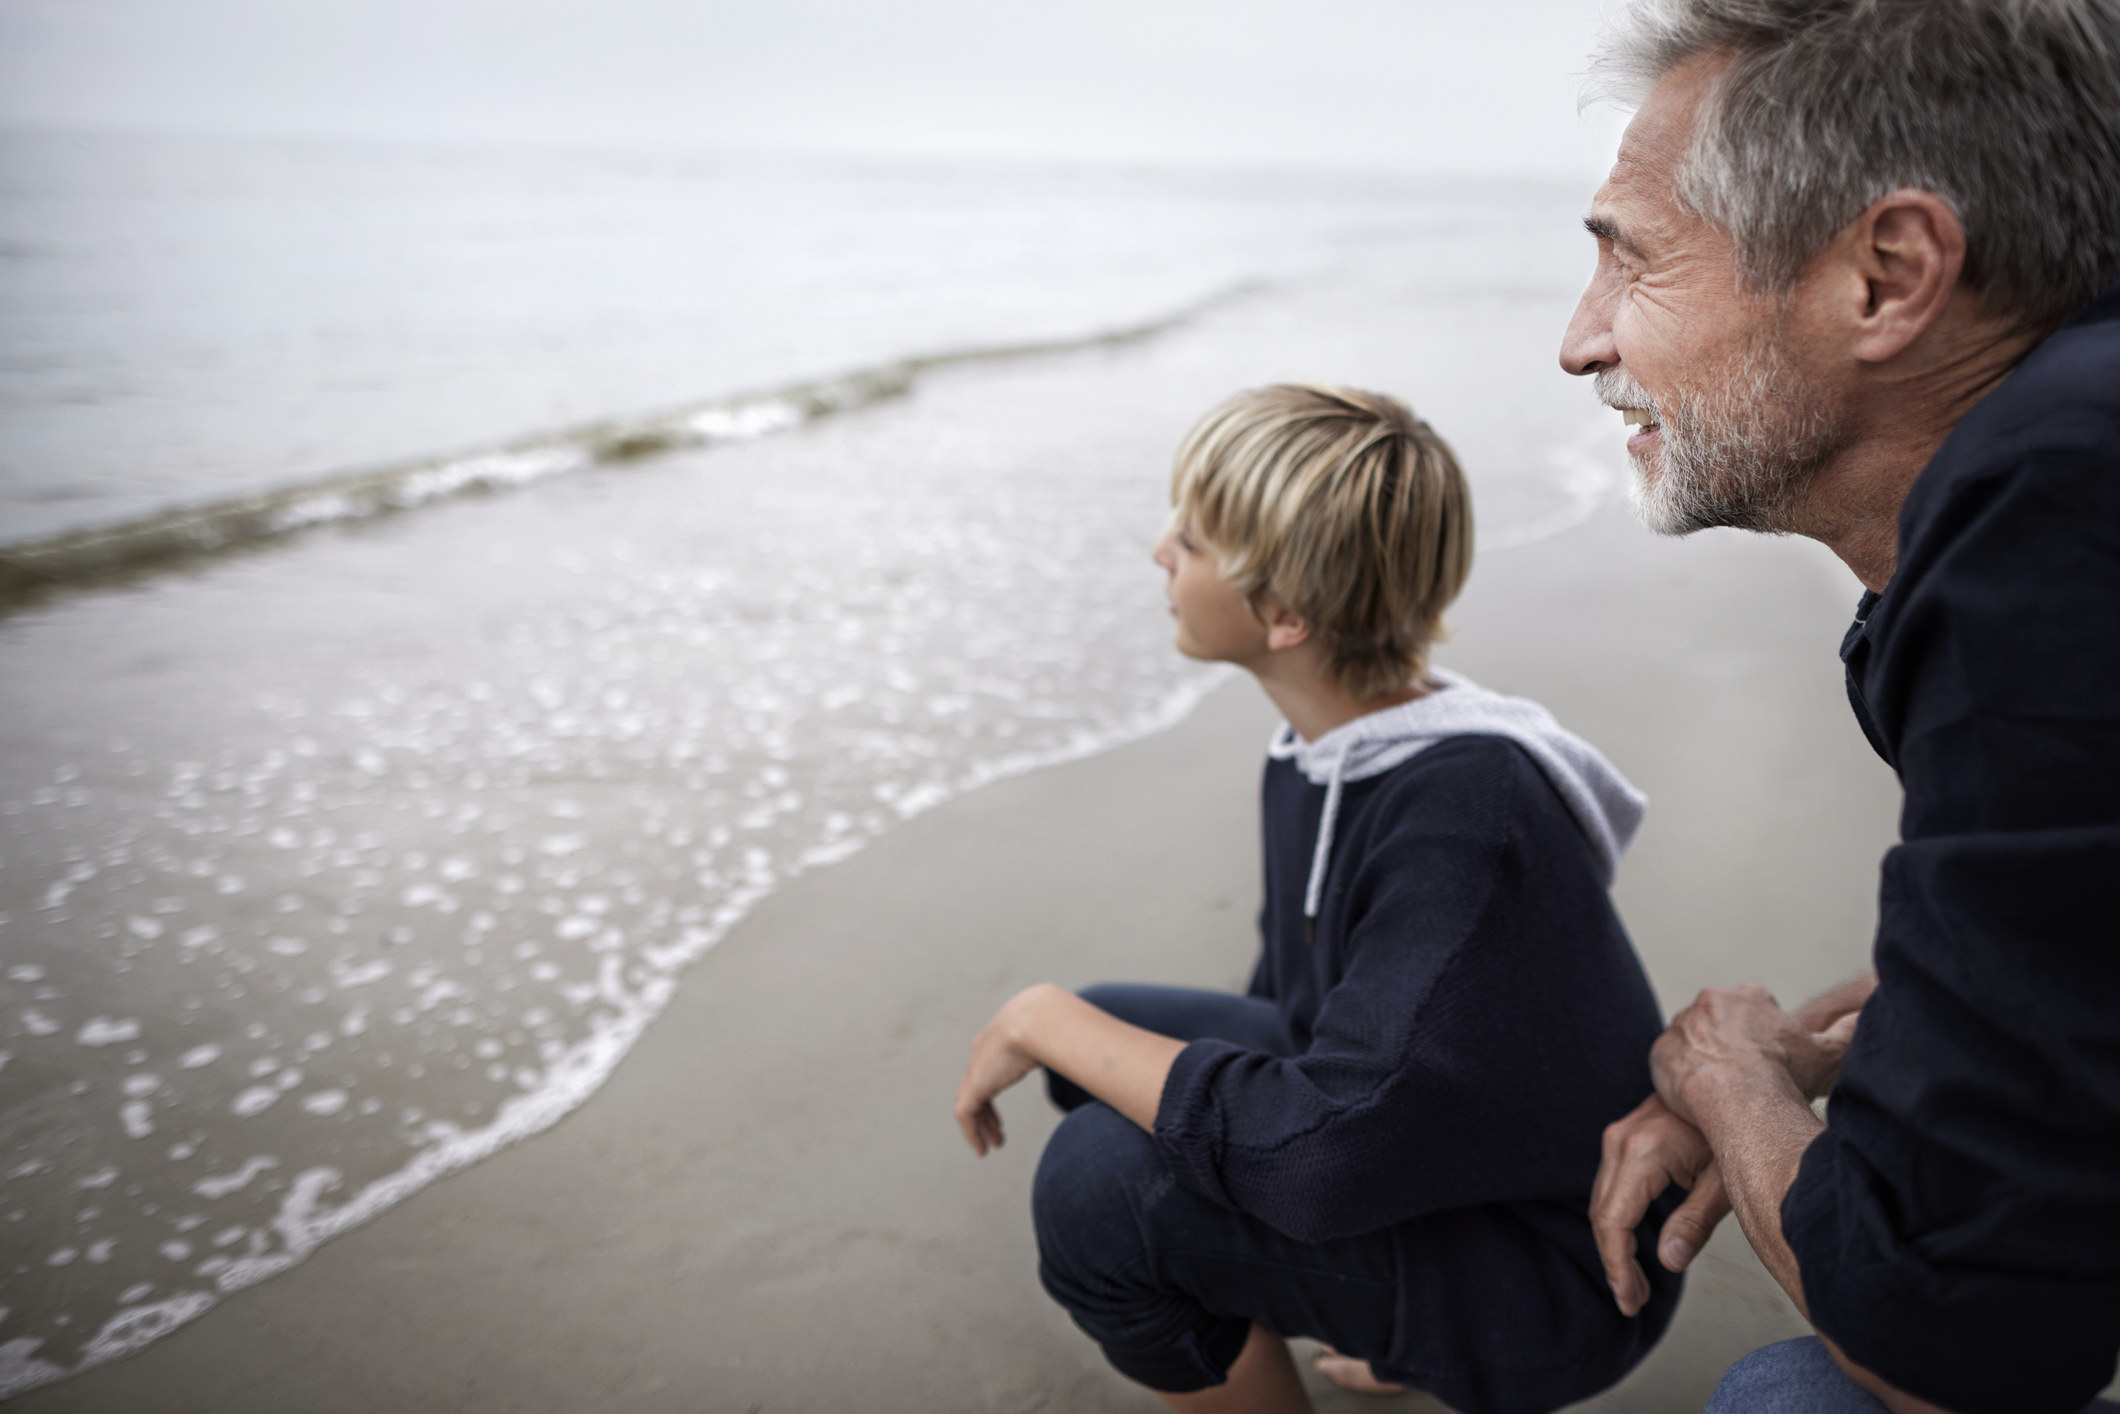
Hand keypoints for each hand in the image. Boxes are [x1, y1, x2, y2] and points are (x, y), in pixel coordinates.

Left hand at [954, 986, 1051, 1155]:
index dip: (995, 1089)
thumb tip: (1092, 1058)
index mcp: (999, 1039)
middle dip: (987, 1111)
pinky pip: (965, 1115)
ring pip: (969, 1104)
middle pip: (976, 1087)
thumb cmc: (1056, 1026)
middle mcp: (983, 1053)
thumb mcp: (1059, 1037)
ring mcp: (976, 1070)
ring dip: (981, 1126)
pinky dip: (972, 1134)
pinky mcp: (974, 1086)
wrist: (1036, 1020)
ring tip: (993, 1145)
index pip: (990, 1069)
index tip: (1007, 1104)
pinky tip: (983, 1149)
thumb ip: (1068, 1050)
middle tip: (998, 1131)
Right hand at [1591, 1094, 1729, 1315]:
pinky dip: (1617, 1220)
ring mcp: (1619, 1136)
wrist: (1733, 1081)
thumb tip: (1669, 1261)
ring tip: (1635, 1282)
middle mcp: (1621, 1142)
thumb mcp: (1724, 1181)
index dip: (1618, 1266)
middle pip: (1602, 1214)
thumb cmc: (1739, 1128)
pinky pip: (1610, 1186)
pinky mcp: (1624, 1137)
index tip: (1630, 1300)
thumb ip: (1694, 1222)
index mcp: (1643, 1152)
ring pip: (1602, 1201)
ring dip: (1614, 1244)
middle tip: (1633, 1300)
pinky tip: (1633, 1244)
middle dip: (1615, 1263)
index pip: (1613, 1221)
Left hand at [1651, 983, 1854, 1126]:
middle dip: (1728, 1047)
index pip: (1752, 1012)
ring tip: (1720, 1092)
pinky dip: (1682, 1078)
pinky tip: (1698, 1098)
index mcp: (1750, 997)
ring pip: (1692, 1042)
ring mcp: (1683, 1025)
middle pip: (1718, 1025)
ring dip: (1702, 1061)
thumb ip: (1848, 1031)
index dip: (1760, 1041)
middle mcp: (1711, 1002)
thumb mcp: (1828, 1053)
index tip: (1765, 1064)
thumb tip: (1870, 1013)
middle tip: (1740, 1080)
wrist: (1742, 1098)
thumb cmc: (1786, 1077)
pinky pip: (1669, 1063)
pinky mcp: (1661, 1050)